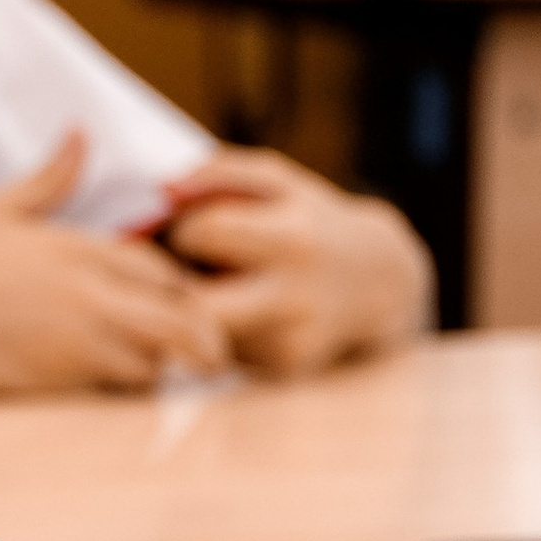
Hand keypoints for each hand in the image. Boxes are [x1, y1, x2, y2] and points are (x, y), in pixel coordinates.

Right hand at [0, 134, 230, 391]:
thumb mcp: (2, 209)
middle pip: (180, 317)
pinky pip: (116, 388)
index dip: (178, 294)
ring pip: (155, 359)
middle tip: (201, 356)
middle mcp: (89, 288)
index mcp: (81, 246)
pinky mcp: (57, 374)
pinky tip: (109, 389)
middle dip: (198, 338)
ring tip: (149, 374)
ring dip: (158, 368)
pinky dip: (122, 391)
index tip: (175, 310)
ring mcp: (77, 334)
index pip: (163, 271)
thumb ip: (51, 177)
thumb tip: (80, 134)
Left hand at [161, 152, 432, 375]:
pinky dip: (215, 329)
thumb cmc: (310, 220)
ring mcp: (290, 339)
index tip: (190, 229)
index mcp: (293, 240)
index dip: (183, 228)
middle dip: (172, 284)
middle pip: (194, 304)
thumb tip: (161, 190)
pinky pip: (222, 350)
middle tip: (176, 268)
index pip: (202, 232)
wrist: (379, 281)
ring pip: (201, 329)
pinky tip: (235, 311)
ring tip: (208, 283)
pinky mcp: (283, 368)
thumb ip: (218, 172)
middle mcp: (294, 297)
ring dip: (190, 307)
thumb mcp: (277, 180)